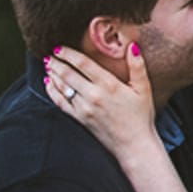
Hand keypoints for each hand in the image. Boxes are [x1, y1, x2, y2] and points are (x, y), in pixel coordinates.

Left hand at [45, 45, 159, 160]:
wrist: (134, 145)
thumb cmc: (141, 117)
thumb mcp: (144, 89)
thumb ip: (137, 67)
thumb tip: (132, 46)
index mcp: (109, 85)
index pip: (82, 63)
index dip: (68, 53)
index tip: (60, 47)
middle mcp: (93, 95)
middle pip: (68, 74)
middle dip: (56, 62)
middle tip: (49, 53)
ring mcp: (84, 108)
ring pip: (62, 87)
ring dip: (53, 74)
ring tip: (48, 64)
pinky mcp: (79, 119)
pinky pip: (60, 102)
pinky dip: (52, 91)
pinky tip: (48, 83)